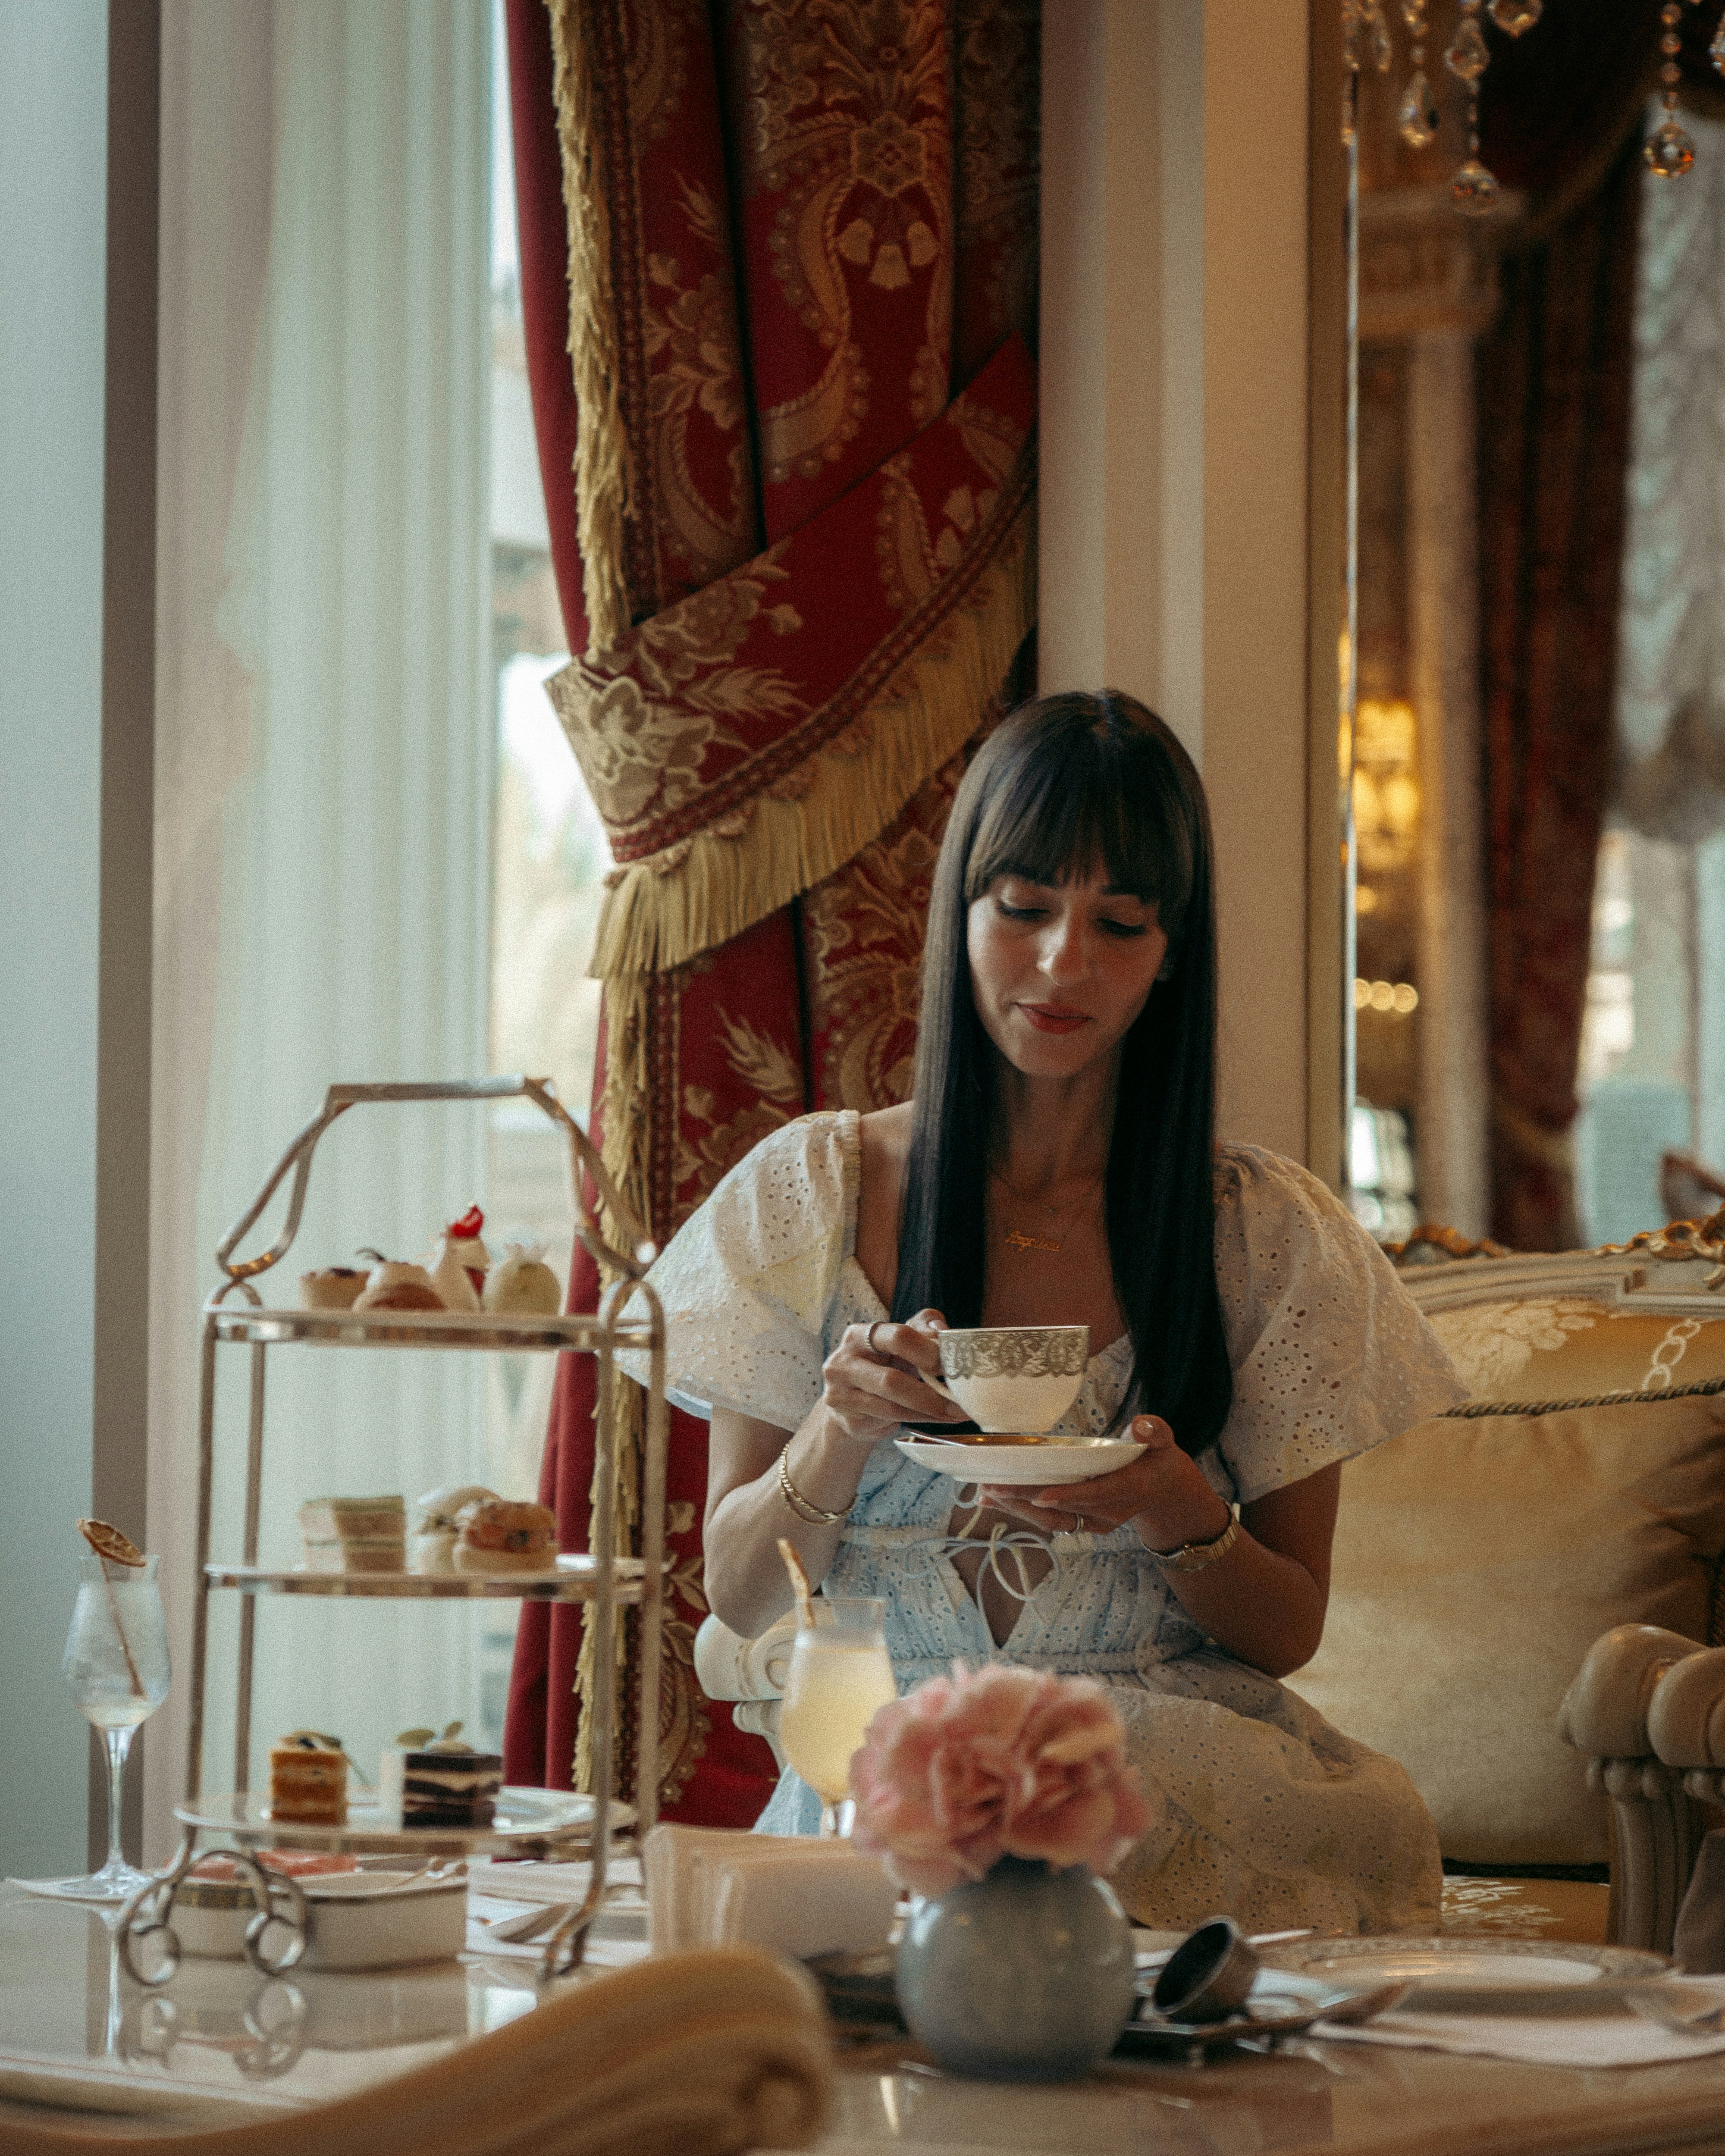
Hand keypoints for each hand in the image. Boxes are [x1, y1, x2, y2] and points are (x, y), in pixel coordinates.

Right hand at [818, 1309, 962, 1446]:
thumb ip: (922, 1328)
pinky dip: (919, 1420)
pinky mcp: (848, 1419)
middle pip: (892, 1380)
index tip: (953, 1364)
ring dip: (930, 1410)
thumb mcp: (900, 1341)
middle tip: (959, 1397)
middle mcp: (844, 1362)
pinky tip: (939, 1418)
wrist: (852, 1402)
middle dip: (930, 1392)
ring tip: (957, 1412)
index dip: (929, 1351)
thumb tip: (943, 1331)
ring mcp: (841, 1393)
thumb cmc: (883, 1364)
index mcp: (860, 1335)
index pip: (898, 1337)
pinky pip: (890, 1421)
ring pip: (893, 1406)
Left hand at [978, 1416, 1231, 1543]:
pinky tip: (995, 1501)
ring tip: (986, 1494)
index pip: (1095, 1494)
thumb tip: (1142, 1424)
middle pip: (1064, 1510)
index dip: (1068, 1496)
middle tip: (993, 1487)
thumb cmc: (1158, 1460)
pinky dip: (1023, 1511)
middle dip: (1027, 1500)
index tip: (1041, 1496)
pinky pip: (1051, 1521)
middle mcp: (1109, 1512)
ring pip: (1053, 1520)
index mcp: (1128, 1489)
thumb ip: (1155, 1432)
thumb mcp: (1164, 1442)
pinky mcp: (1083, 1523)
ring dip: (1019, 1509)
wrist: (1164, 1492)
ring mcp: (1095, 1522)